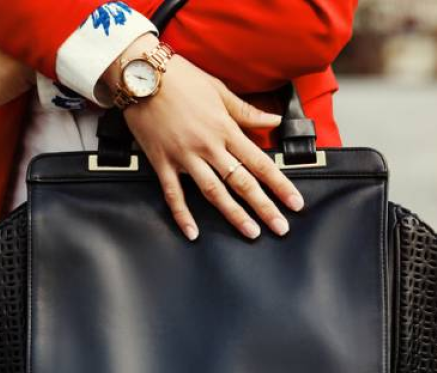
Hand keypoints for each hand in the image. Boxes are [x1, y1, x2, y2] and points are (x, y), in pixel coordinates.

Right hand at [104, 36, 304, 240]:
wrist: (141, 75)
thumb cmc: (180, 78)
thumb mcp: (219, 90)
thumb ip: (246, 111)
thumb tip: (274, 119)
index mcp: (225, 129)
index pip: (260, 162)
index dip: (280, 185)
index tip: (295, 202)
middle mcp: (208, 146)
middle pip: (241, 182)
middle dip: (264, 207)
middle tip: (281, 227)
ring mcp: (184, 156)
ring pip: (213, 192)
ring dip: (234, 215)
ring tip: (250, 232)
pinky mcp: (161, 162)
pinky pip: (173, 194)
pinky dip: (182, 215)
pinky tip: (193, 233)